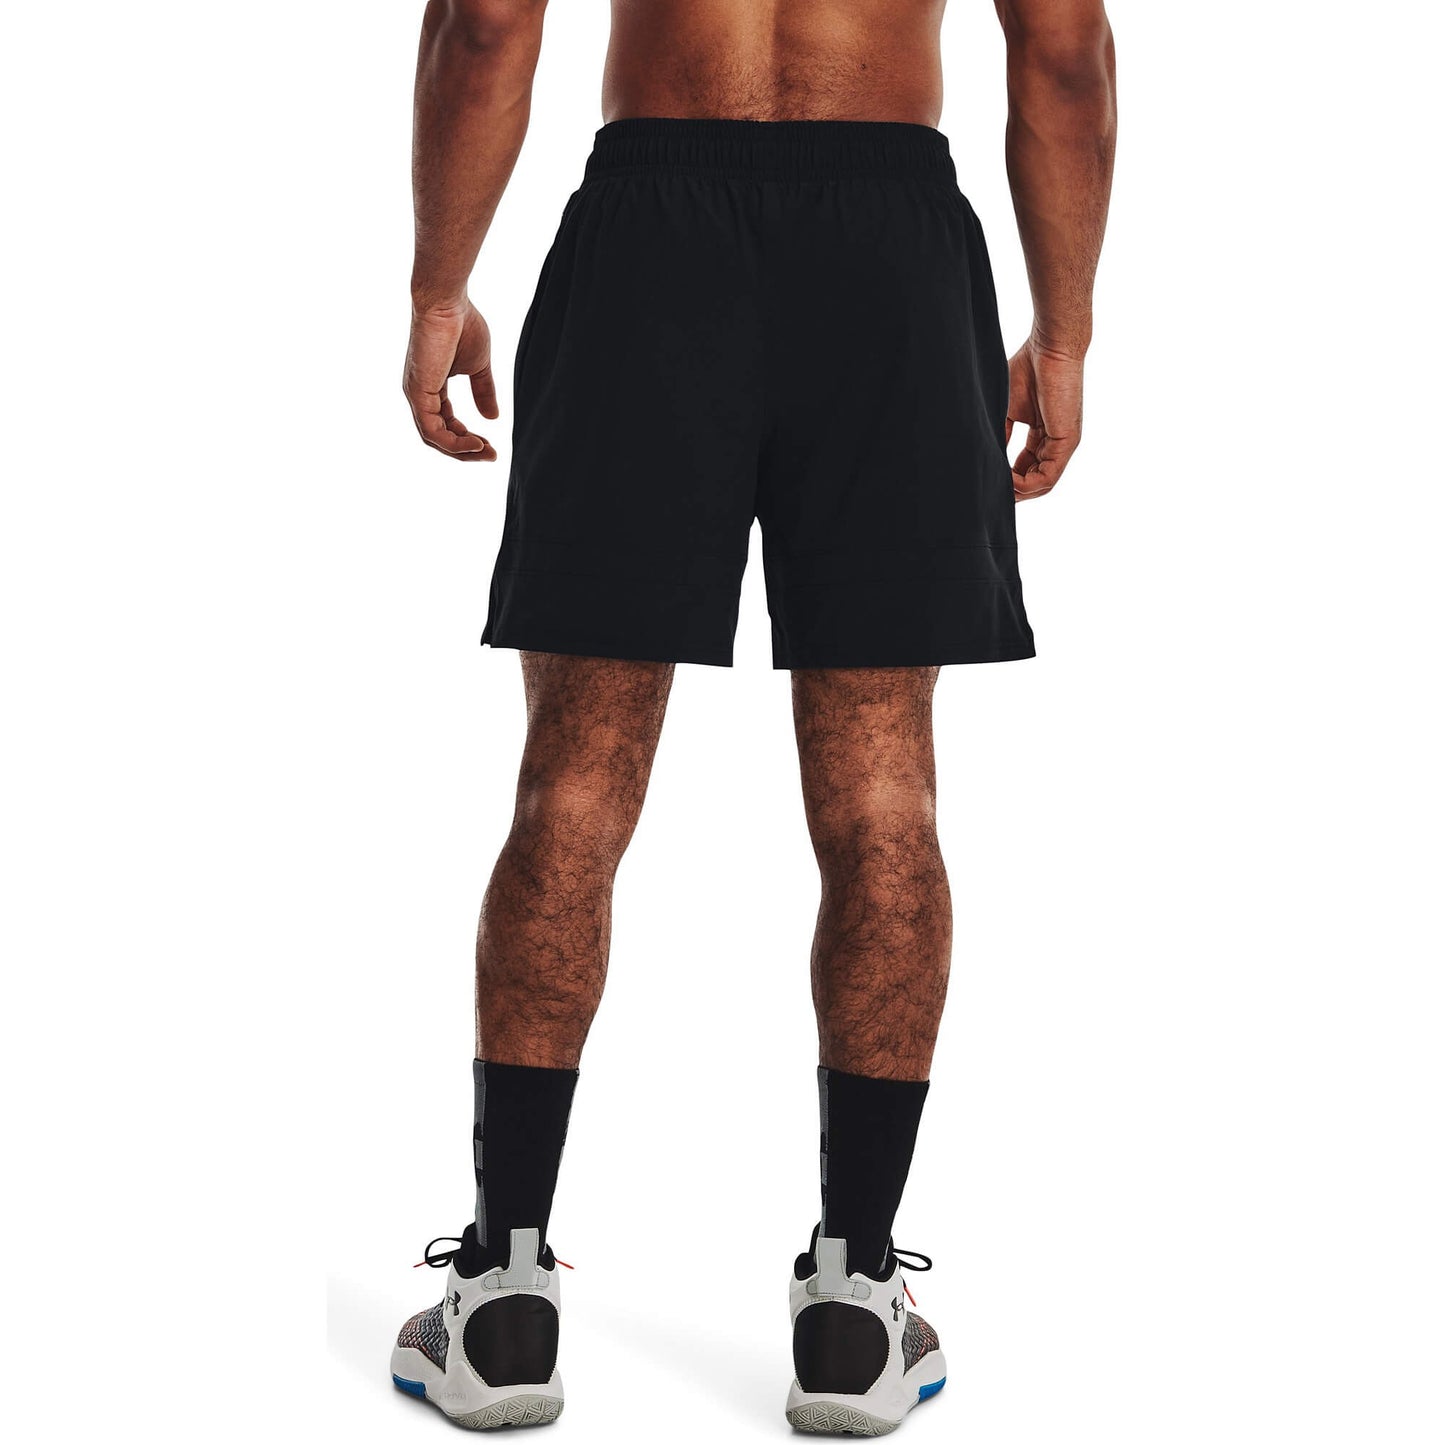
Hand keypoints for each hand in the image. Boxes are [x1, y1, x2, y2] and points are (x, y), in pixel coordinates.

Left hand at [403, 299, 499, 460]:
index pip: (446, 425)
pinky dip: (454, 442)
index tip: (491, 444)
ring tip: (487, 451)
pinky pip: (433, 431)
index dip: (468, 438)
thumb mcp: (478, 367)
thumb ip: (483, 392)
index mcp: (431, 388)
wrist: (447, 302)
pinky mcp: (418, 393)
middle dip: (466, 451)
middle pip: (439, 437)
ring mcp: (416, 395)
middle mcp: (420, 395)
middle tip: (492, 456)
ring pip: (435, 438)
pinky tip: (476, 443)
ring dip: (462, 451)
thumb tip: (493, 418)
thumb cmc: (462, 324)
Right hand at [1005, 335, 1084, 499]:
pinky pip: (1047, 477)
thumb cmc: (1028, 369)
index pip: (1027, 468)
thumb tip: (989, 458)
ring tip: (995, 490)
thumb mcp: (1007, 409)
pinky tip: (1006, 482)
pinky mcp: (1066, 442)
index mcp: (1044, 434)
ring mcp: (1064, 444)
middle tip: (989, 495)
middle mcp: (1056, 442)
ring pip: (1042, 484)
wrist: (1049, 347)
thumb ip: (1002, 435)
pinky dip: (1025, 485)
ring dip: (1017, 492)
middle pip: (1035, 481)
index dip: (1008, 481)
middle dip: (1012, 492)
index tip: (988, 482)